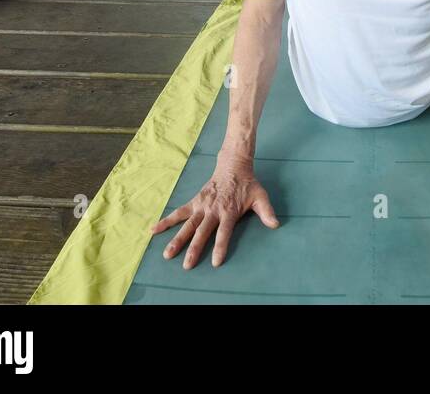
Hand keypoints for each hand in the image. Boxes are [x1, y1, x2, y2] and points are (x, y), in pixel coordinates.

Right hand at [151, 157, 279, 268]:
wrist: (233, 166)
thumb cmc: (247, 185)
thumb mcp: (260, 196)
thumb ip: (267, 211)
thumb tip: (276, 224)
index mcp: (229, 211)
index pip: (224, 232)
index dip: (220, 247)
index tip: (215, 262)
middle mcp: (213, 210)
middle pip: (202, 232)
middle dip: (194, 249)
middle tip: (187, 265)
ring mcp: (202, 206)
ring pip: (188, 225)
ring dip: (177, 239)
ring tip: (167, 254)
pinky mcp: (194, 202)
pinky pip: (179, 213)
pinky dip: (166, 221)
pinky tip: (154, 230)